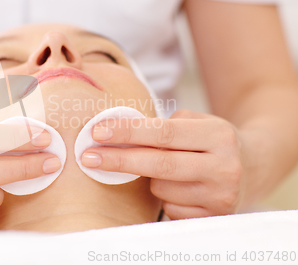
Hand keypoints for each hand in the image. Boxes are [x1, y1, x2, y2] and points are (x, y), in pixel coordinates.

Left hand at [81, 110, 244, 219]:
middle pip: (159, 165)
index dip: (128, 133)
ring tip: (167, 169)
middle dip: (119, 160)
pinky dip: (166, 197)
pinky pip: (171, 208)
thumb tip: (114, 134)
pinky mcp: (214, 218)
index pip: (164, 133)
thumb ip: (162, 126)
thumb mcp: (196, 122)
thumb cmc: (211, 140)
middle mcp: (224, 167)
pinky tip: (180, 187)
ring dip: (150, 179)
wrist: (253, 167)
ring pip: (161, 189)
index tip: (97, 132)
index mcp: (219, 135)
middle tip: (87, 156)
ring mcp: (221, 197)